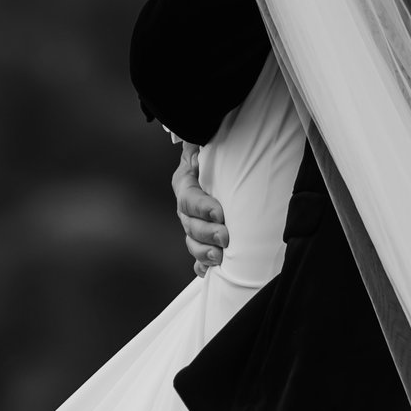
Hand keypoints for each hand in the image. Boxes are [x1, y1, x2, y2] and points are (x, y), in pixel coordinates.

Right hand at [173, 145, 228, 276]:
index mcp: (185, 182)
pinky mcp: (204, 238)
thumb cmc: (216, 150)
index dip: (202, 208)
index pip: (189, 198)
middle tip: (225, 238)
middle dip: (207, 233)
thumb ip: (200, 142)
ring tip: (220, 257)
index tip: (220, 213)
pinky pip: (198, 257)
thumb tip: (198, 138)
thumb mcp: (207, 142)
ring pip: (192, 243)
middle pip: (190, 225)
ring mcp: (193, 224)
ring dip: (204, 252)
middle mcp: (186, 206)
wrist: (224, 164)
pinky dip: (202, 266)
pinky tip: (207, 272)